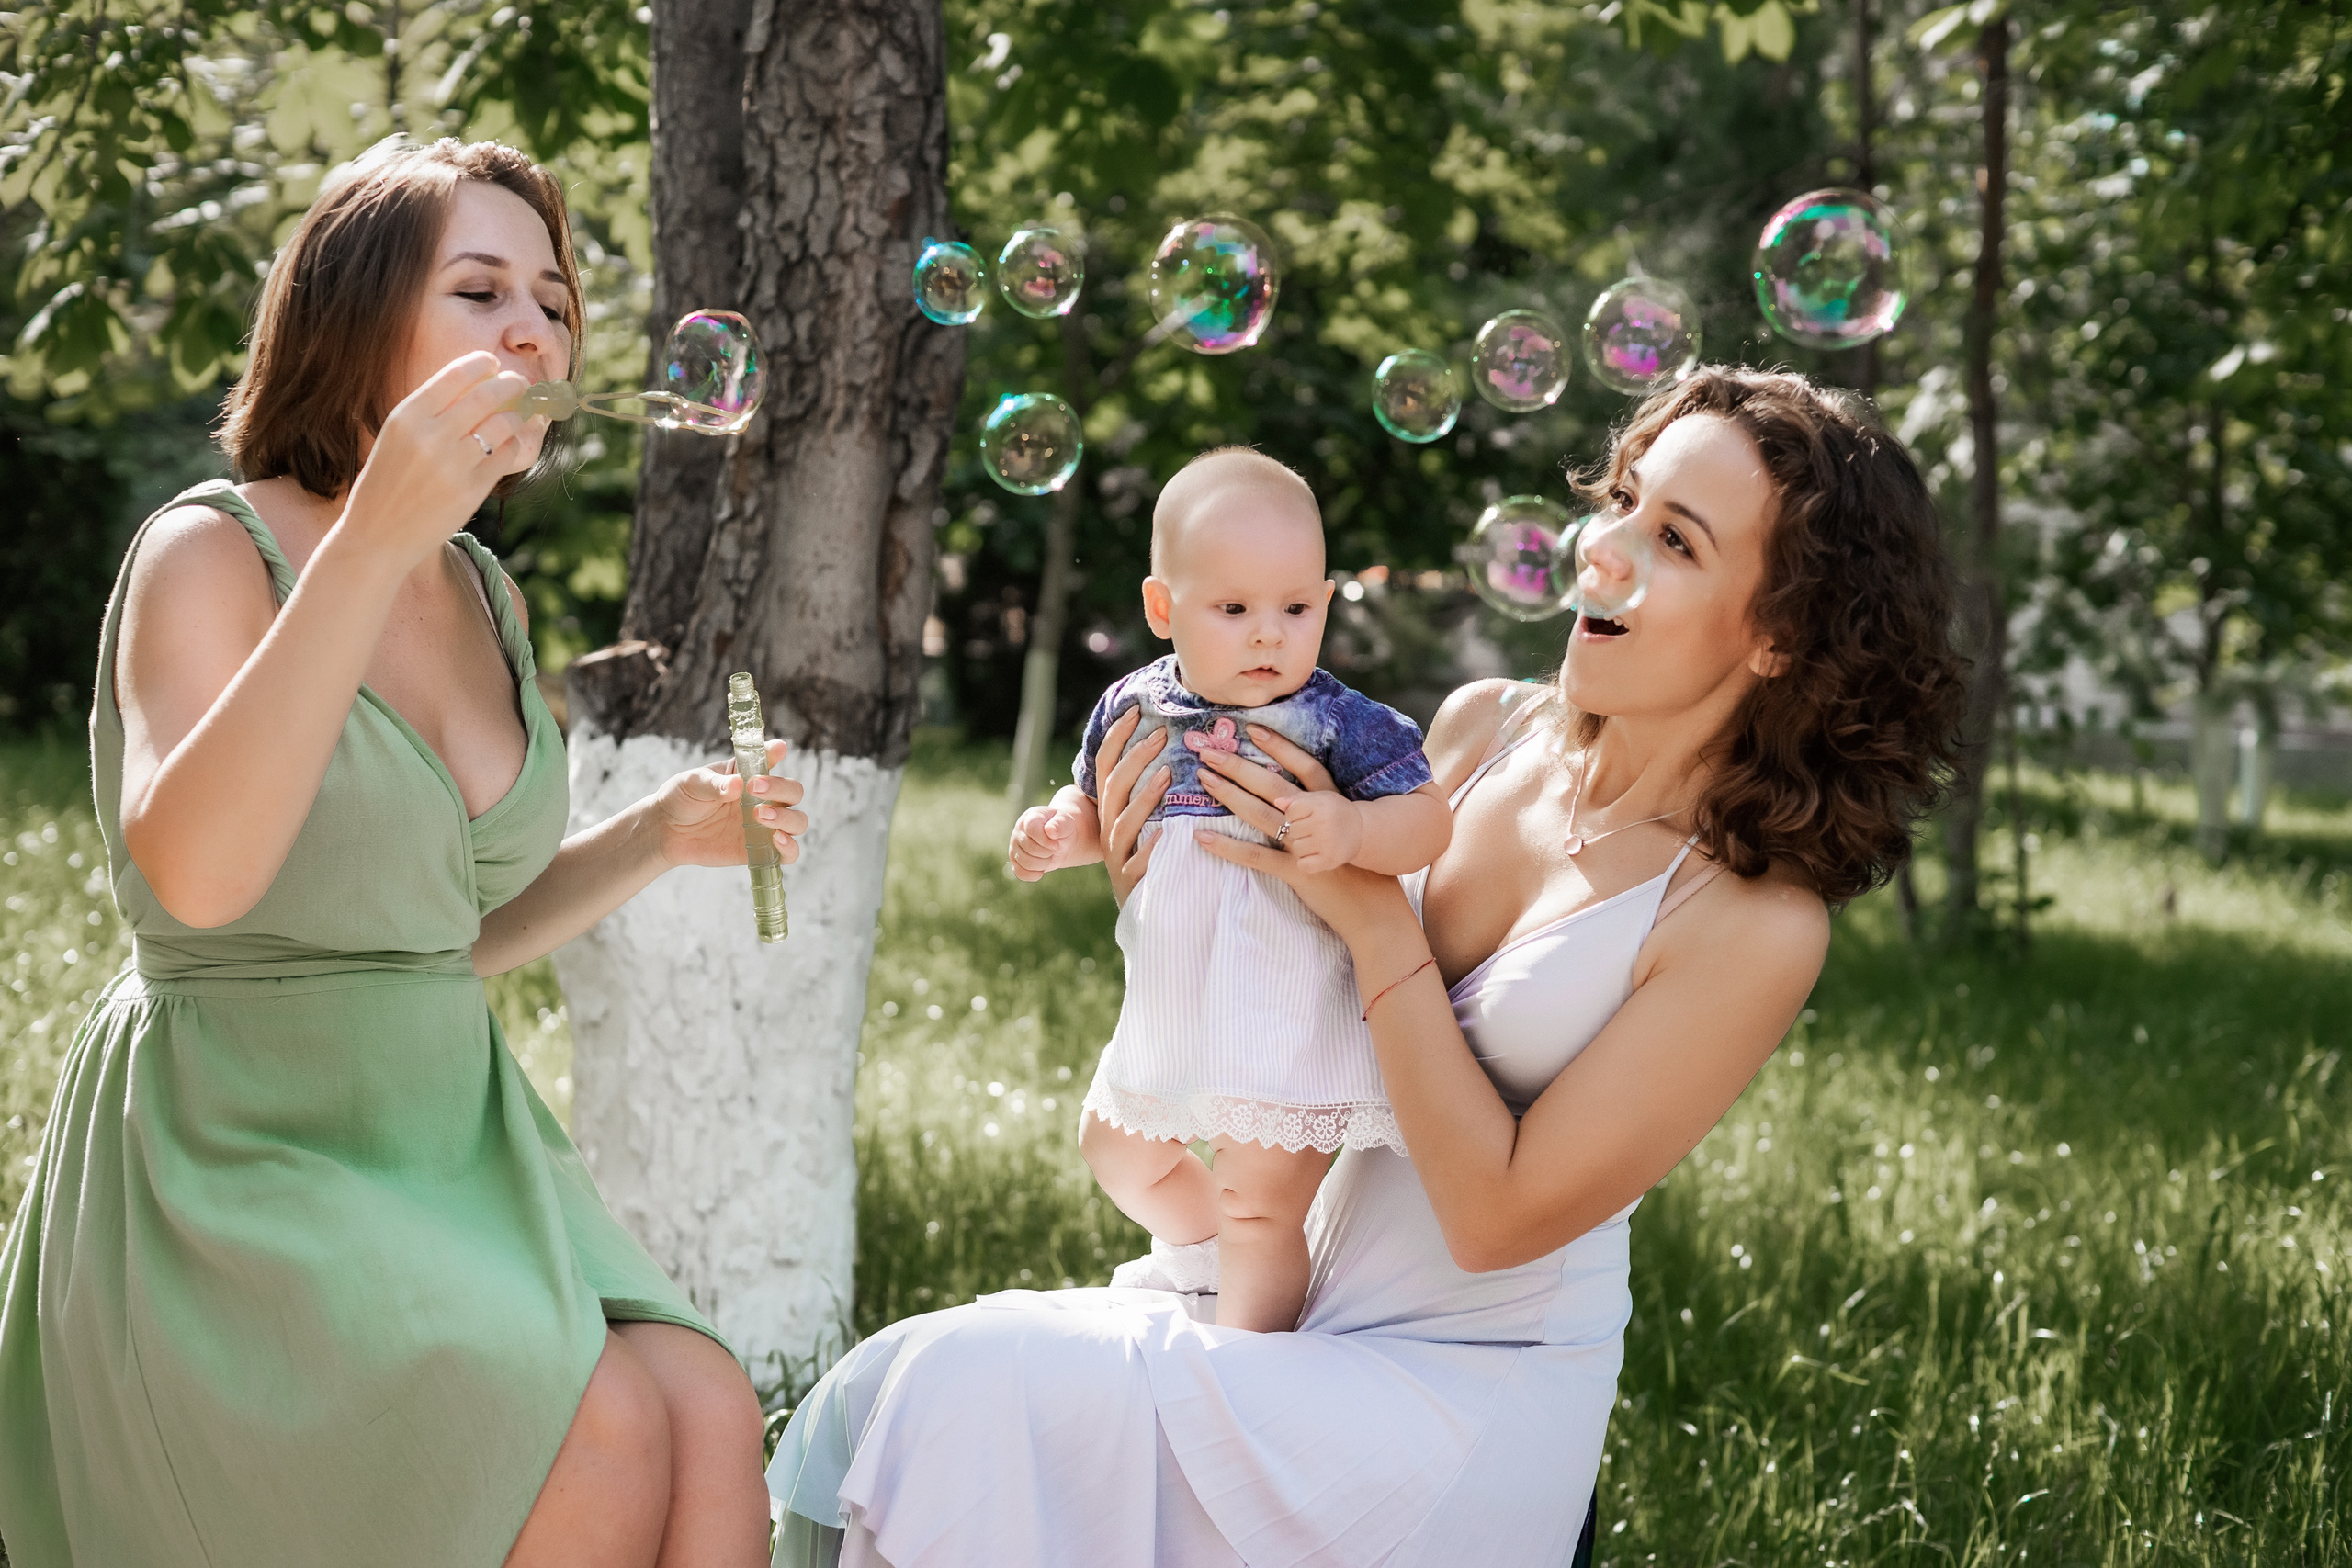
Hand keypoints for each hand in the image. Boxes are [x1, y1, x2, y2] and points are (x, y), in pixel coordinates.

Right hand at [338, 352, 547, 567]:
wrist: (377, 535)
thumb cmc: (388, 481)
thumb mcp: (397, 437)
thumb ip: (430, 411)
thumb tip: (477, 383)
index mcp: (406, 417)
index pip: (455, 375)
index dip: (481, 364)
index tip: (493, 363)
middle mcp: (430, 437)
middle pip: (487, 396)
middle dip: (511, 384)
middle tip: (519, 383)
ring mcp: (453, 465)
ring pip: (504, 424)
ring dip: (517, 414)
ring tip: (519, 412)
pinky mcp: (471, 491)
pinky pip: (505, 455)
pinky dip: (512, 444)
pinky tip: (507, 443)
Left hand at [643, 739, 807, 868]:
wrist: (667, 831)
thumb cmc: (682, 798)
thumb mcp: (694, 783)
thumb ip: (716, 783)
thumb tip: (737, 785)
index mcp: (750, 774)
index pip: (774, 760)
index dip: (776, 755)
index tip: (774, 752)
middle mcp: (763, 798)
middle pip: (794, 792)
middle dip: (781, 790)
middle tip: (755, 791)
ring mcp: (765, 825)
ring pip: (797, 822)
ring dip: (787, 818)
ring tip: (761, 817)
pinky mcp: (761, 850)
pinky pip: (789, 853)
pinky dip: (790, 848)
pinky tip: (776, 841)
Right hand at [1009, 794, 1093, 880]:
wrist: (1061, 840)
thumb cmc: (1062, 829)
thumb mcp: (1066, 822)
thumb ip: (1060, 824)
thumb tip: (1050, 830)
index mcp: (1030, 818)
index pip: (1032, 830)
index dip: (1046, 841)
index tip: (1056, 843)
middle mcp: (1018, 831)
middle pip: (1030, 849)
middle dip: (1047, 853)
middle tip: (1054, 849)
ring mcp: (1014, 847)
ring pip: (1025, 863)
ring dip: (1043, 864)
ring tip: (1048, 856)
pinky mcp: (1015, 861)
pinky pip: (1021, 874)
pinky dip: (1035, 874)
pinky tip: (1042, 868)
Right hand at [1093, 707, 1169, 906]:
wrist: (1150, 918)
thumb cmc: (1155, 861)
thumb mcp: (1148, 823)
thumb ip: (1155, 791)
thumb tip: (1178, 746)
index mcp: (1110, 812)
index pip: (1105, 768)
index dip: (1117, 739)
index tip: (1134, 710)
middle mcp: (1108, 831)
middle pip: (1114, 788)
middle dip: (1136, 759)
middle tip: (1161, 735)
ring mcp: (1118, 858)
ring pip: (1124, 823)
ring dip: (1145, 797)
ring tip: (1167, 775)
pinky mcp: (1131, 884)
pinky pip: (1141, 863)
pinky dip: (1154, 847)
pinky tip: (1170, 832)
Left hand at [1193, 724, 1413, 943]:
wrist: (1371, 901)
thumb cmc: (1352, 864)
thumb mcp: (1338, 828)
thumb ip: (1314, 807)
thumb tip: (1282, 792)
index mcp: (1329, 802)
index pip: (1302, 765)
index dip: (1278, 746)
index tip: (1251, 729)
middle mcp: (1317, 818)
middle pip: (1272, 785)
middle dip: (1238, 765)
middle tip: (1208, 752)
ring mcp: (1306, 843)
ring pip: (1260, 814)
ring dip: (1229, 794)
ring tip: (1203, 779)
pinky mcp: (1296, 869)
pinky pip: (1256, 856)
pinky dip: (1228, 847)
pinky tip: (1202, 838)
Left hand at [1275, 790, 1362, 873]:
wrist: (1361, 831)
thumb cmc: (1335, 812)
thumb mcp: (1319, 798)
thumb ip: (1297, 799)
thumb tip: (1277, 802)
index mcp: (1321, 804)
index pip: (1290, 812)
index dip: (1294, 815)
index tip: (1306, 816)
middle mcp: (1324, 823)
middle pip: (1292, 830)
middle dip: (1299, 831)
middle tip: (1313, 830)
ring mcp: (1327, 843)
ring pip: (1296, 848)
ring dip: (1303, 846)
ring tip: (1317, 841)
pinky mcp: (1329, 861)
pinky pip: (1303, 865)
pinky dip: (1307, 862)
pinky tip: (1316, 855)